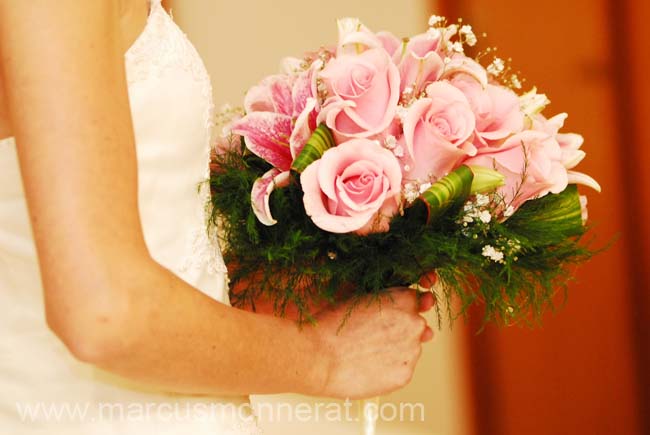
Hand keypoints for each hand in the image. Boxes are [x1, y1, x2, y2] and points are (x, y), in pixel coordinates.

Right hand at [308, 287, 434, 398]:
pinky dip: (390, 368)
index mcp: (403, 299)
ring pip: (410, 348)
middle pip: (415, 325)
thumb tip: (403, 309)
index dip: (399, 308)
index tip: (386, 315)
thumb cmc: (332, 325)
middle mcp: (413, 324)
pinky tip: (369, 366)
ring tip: (366, 352)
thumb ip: (385, 300)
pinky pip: (403, 369)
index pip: (415, 300)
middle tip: (373, 336)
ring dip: (396, 349)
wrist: (318, 357)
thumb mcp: (358, 298)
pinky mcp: (404, 375)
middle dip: (400, 329)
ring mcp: (411, 351)